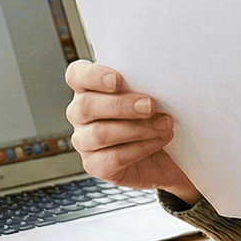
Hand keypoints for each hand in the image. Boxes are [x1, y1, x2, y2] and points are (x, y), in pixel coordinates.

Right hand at [64, 60, 201, 203]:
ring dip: (138, 128)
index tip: (117, 80)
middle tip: (151, 105)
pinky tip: (159, 140)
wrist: (163, 155)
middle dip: (122, 105)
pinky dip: (141, 148)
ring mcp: (83, 141)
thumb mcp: (149, 96)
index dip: (92, 76)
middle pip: (86, 106)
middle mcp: (79, 114)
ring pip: (100, 134)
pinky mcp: (94, 165)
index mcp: (88, 89)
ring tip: (164, 125)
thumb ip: (144, 85)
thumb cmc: (152, 118)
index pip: (76, 75)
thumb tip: (156, 80)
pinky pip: (113, 157)